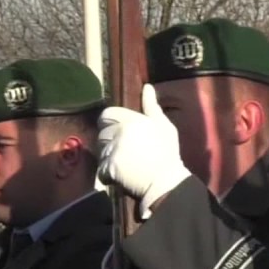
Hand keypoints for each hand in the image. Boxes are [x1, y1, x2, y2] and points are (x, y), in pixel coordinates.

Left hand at [98, 84, 191, 216]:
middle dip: (108, 142)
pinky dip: (107, 175)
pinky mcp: (109, 167)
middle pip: (101, 133)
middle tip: (123, 151)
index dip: (108, 122)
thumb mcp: (164, 126)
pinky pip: (100, 169)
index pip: (107, 114)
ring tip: (124, 164)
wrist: (166, 181)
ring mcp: (113, 150)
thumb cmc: (167, 153)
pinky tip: (121, 176)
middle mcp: (119, 133)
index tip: (116, 131)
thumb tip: (146, 87)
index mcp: (131, 120)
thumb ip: (151, 107)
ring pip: (100, 151)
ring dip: (108, 158)